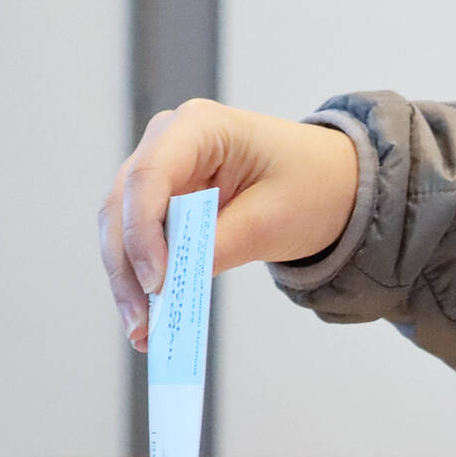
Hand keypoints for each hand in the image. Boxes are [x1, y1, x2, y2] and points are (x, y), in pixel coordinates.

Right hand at [99, 99, 359, 350]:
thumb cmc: (312, 185)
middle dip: (127, 267)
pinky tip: (149, 318)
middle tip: (141, 323)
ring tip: (142, 331)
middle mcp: (168, 141)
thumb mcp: (273, 218)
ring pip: (121, 228)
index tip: (157, 283)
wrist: (334, 182)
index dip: (142, 232)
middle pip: (123, 205)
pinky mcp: (164, 200)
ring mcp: (162, 170)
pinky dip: (141, 278)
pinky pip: (139, 241)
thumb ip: (220, 245)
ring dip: (127, 280)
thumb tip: (170, 284)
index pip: (149, 176)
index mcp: (198, 125)